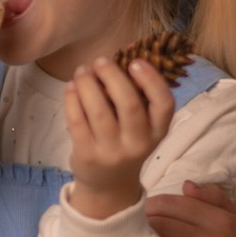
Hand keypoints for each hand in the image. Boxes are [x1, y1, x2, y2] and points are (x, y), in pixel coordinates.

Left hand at [63, 57, 173, 220]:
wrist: (109, 185)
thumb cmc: (126, 143)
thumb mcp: (141, 127)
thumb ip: (136, 94)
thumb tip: (127, 50)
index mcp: (158, 132)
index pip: (164, 104)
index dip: (151, 80)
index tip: (135, 62)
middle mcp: (138, 143)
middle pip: (129, 104)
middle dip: (112, 76)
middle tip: (100, 61)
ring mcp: (112, 152)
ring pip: (99, 111)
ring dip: (88, 84)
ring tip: (82, 71)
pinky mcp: (87, 155)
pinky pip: (77, 121)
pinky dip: (72, 99)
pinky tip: (71, 87)